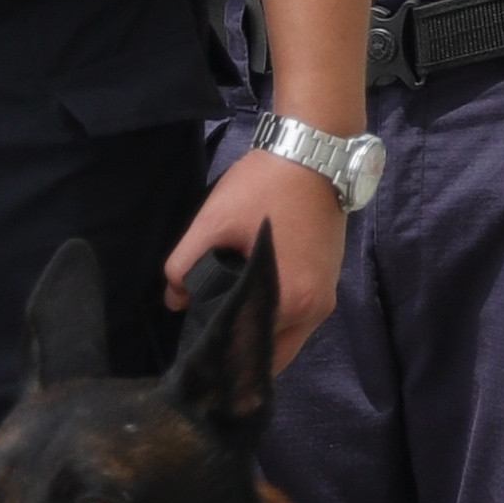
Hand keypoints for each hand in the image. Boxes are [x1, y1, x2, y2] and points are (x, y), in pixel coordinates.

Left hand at [168, 142, 345, 356]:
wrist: (313, 151)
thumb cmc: (265, 187)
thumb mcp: (214, 220)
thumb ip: (184, 263)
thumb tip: (174, 299)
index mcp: (292, 301)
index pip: (252, 349)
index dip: (223, 351)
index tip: (199, 349)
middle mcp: (316, 309)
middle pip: (274, 351)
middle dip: (241, 346)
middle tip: (207, 336)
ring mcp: (327, 295)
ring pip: (287, 335)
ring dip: (259, 330)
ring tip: (224, 316)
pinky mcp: (329, 279)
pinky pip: (298, 314)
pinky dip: (275, 314)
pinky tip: (249, 299)